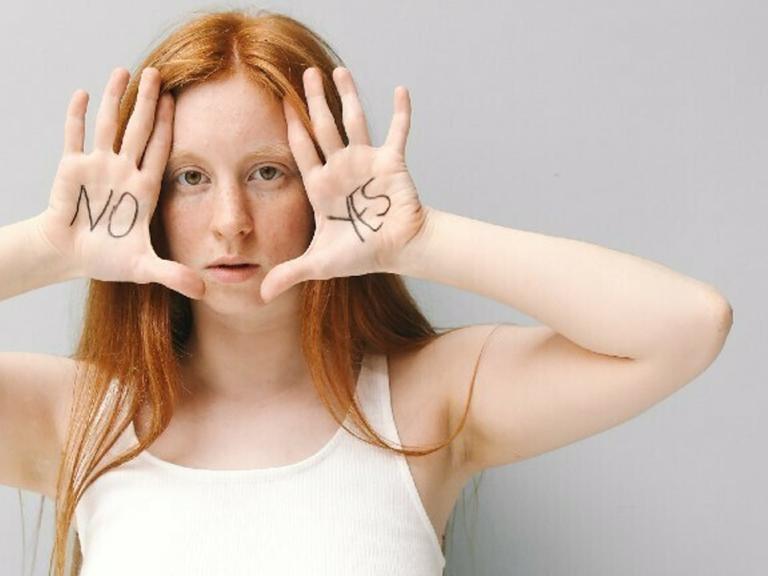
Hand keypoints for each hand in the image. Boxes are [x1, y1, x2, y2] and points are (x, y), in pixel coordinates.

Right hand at [37, 67, 204, 299]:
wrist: (71, 255)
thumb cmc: (108, 257)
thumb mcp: (144, 266)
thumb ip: (172, 274)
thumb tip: (203, 291)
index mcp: (145, 187)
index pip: (160, 150)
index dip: (169, 126)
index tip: (180, 101)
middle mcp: (124, 170)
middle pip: (139, 129)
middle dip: (148, 102)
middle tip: (158, 72)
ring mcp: (99, 166)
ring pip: (110, 125)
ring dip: (116, 99)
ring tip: (124, 71)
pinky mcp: (72, 169)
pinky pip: (75, 137)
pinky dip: (78, 117)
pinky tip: (83, 93)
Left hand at [259, 66, 428, 303]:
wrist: (398, 251)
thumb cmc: (361, 254)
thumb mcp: (320, 264)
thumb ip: (290, 273)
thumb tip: (260, 297)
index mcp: (321, 185)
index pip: (301, 150)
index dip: (290, 127)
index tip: (277, 101)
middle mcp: (341, 167)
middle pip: (323, 126)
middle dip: (313, 100)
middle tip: (304, 72)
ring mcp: (366, 162)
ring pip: (354, 121)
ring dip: (347, 96)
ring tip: (337, 70)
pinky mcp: (392, 163)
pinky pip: (397, 132)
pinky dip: (401, 112)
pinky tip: (401, 89)